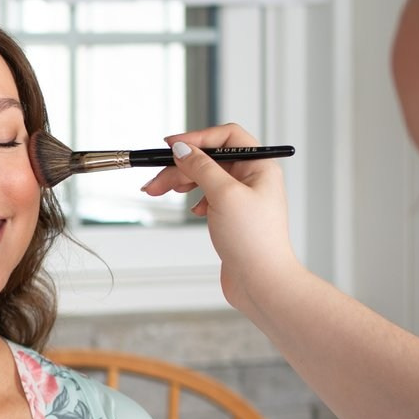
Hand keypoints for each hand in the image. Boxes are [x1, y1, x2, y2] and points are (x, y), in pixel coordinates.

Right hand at [141, 123, 299, 316]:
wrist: (261, 282)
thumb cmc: (253, 241)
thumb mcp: (223, 195)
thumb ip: (201, 167)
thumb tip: (182, 149)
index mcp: (259, 166)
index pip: (226, 137)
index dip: (197, 138)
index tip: (171, 146)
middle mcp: (253, 179)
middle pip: (210, 159)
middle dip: (181, 167)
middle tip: (156, 181)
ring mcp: (243, 199)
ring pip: (206, 179)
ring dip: (183, 182)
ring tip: (160, 191)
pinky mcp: (233, 218)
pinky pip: (209, 198)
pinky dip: (195, 200)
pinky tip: (194, 211)